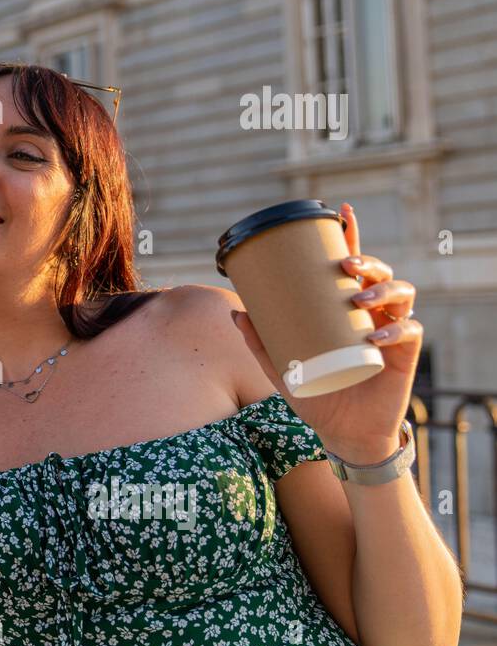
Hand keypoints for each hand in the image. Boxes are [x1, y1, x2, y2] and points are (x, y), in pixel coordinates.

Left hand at [233, 202, 421, 464]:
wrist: (341, 432)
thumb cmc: (316, 393)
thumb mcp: (281, 368)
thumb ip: (259, 342)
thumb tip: (234, 314)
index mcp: (345, 307)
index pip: (352, 265)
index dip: (351, 237)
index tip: (342, 213)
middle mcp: (372, 312)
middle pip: (379, 272)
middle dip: (367, 261)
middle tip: (345, 266)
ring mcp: (392, 330)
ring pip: (401, 293)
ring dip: (383, 288)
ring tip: (359, 296)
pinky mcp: (404, 355)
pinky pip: (410, 331)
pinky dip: (396, 328)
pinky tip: (379, 332)